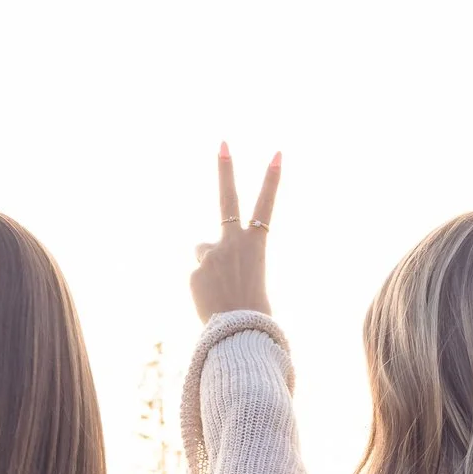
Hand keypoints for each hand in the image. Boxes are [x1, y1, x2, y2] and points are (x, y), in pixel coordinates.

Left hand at [191, 144, 280, 320]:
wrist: (241, 332)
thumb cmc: (253, 311)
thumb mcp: (251, 279)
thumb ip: (231, 259)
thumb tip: (202, 255)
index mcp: (257, 244)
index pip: (267, 205)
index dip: (272, 178)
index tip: (277, 152)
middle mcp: (234, 241)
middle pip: (228, 197)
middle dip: (226, 168)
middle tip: (223, 142)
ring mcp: (212, 252)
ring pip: (203, 251)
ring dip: (208, 265)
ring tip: (220, 290)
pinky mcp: (195, 268)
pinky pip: (196, 273)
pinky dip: (201, 286)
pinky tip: (211, 299)